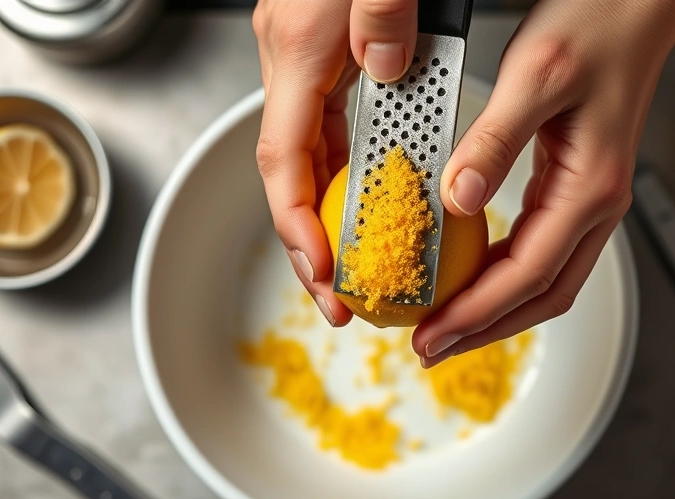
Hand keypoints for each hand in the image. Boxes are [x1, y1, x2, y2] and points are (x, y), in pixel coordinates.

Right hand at [253, 0, 419, 326]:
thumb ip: (382, 17)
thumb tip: (389, 70)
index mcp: (300, 51)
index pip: (286, 161)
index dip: (298, 227)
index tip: (324, 274)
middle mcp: (291, 61)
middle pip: (290, 172)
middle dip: (311, 241)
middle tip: (340, 296)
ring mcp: (303, 60)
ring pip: (307, 155)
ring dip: (326, 214)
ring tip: (353, 266)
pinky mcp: (322, 55)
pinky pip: (326, 129)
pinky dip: (343, 172)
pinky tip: (367, 200)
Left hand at [413, 0, 674, 365]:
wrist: (638, 3)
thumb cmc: (597, 25)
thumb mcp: (536, 75)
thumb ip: (496, 140)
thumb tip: (458, 198)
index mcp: (590, 188)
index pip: (528, 275)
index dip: (477, 314)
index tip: (433, 335)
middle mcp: (598, 204)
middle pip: (543, 296)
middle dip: (485, 330)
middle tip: (430, 350)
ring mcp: (591, 199)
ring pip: (545, 280)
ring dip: (495, 310)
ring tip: (446, 325)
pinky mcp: (576, 186)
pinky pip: (540, 250)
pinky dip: (504, 275)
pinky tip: (471, 274)